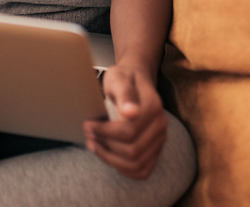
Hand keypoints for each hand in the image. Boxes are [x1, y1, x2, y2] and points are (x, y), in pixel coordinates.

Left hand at [84, 64, 166, 178]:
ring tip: (95, 146)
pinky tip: (109, 156)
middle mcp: (161, 125)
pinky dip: (123, 169)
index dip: (104, 132)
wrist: (134, 81)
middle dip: (106, 147)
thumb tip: (131, 113)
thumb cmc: (123, 79)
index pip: (128, 131)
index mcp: (153, 106)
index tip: (88, 124)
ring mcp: (160, 139)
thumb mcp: (118, 78)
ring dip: (111, 160)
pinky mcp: (156, 150)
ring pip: (136, 165)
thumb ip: (124, 93)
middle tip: (89, 136)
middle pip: (132, 151)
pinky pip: (142, 170)